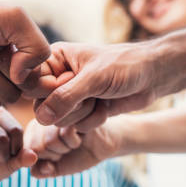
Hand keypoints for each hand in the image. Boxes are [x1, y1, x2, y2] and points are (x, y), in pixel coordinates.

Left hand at [24, 120, 117, 177]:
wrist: (101, 144)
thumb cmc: (76, 154)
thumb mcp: (56, 167)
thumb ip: (41, 171)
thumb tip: (37, 169)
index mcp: (31, 130)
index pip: (28, 152)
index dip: (46, 159)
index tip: (57, 154)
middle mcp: (39, 118)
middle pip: (38, 147)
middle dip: (56, 153)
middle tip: (67, 146)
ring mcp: (53, 112)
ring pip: (50, 142)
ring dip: (66, 147)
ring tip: (74, 140)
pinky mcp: (69, 109)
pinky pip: (65, 133)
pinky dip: (74, 140)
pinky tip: (80, 133)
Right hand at [29, 41, 173, 128]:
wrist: (154, 75)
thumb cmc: (125, 65)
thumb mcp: (94, 79)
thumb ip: (65, 97)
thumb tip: (41, 118)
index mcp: (54, 59)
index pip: (31, 83)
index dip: (46, 92)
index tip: (69, 85)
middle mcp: (58, 78)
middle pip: (42, 107)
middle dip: (69, 106)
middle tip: (89, 93)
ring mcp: (70, 96)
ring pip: (59, 120)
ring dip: (84, 114)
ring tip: (100, 97)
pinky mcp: (82, 111)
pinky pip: (76, 127)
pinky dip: (94, 120)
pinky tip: (106, 106)